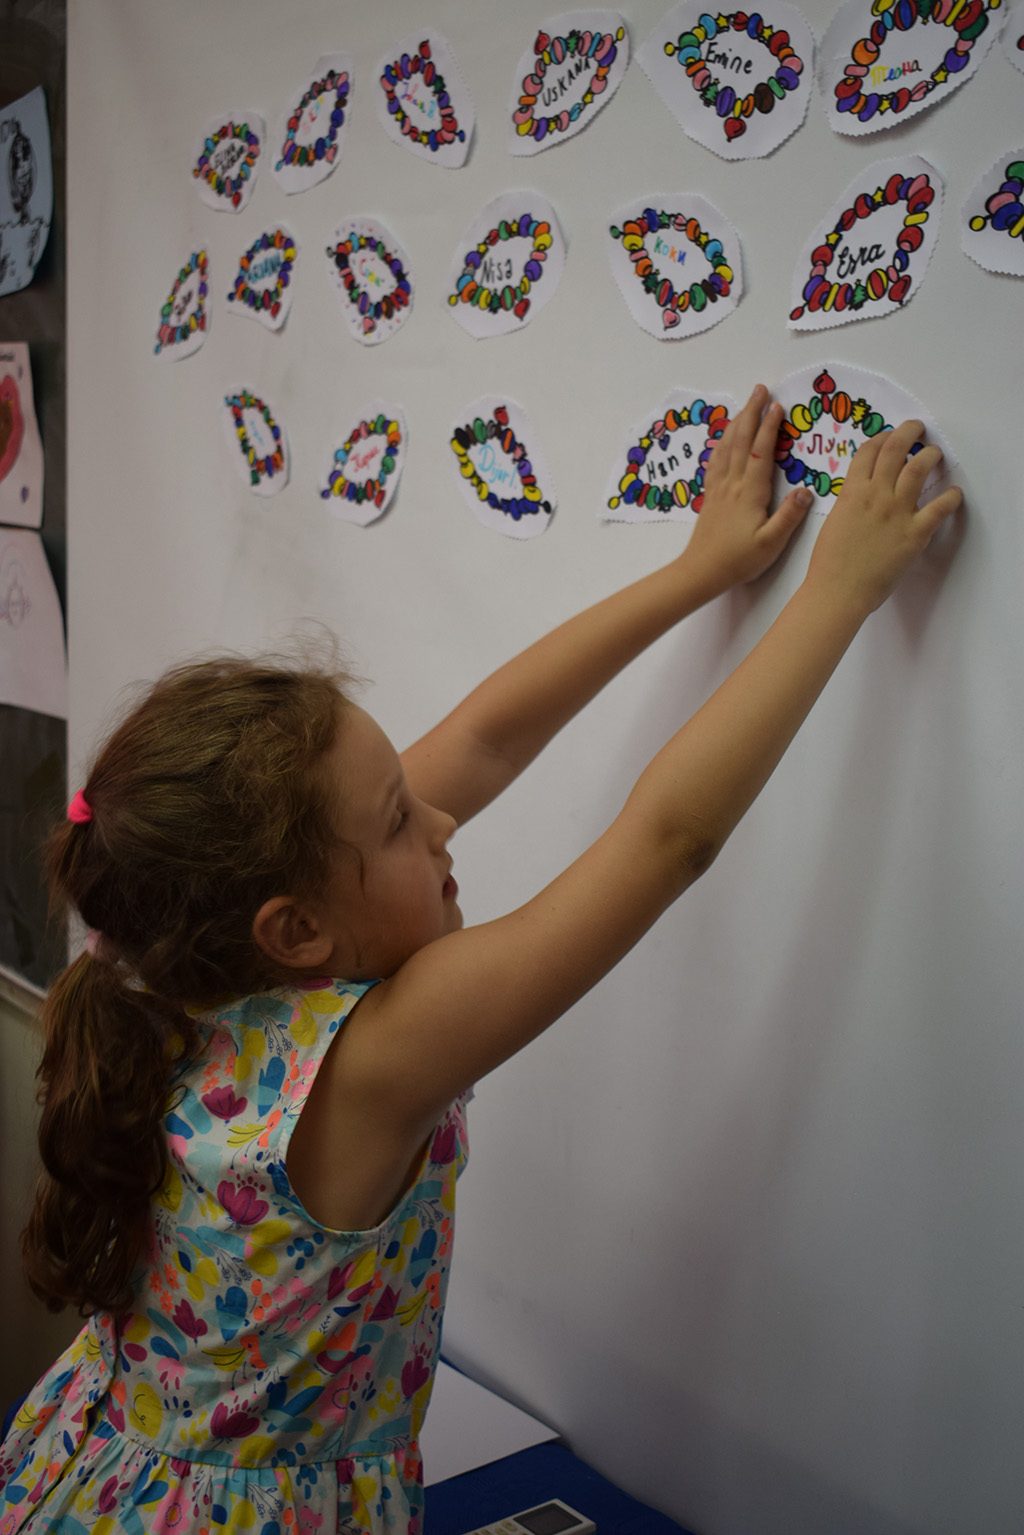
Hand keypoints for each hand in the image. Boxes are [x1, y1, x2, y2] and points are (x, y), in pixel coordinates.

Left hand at [683, 384, 811, 591]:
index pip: (761, 452)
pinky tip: (723, 440)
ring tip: (744, 406)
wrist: (701, 572)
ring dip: (736, 423)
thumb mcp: (771, 543)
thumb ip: (789, 516)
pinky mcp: (711, 497)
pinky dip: (721, 444)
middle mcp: (732, 484)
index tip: (777, 405)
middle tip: (760, 389)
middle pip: (741, 440)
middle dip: (751, 413)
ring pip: (726, 447)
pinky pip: (715, 462)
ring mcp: (719, 489)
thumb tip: (807, 491)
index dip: (769, 426)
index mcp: (750, 492)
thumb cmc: (738, 560)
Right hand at [807, 420, 962, 612]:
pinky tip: (955, 493)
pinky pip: (940, 508)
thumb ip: (850, 503)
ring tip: (935, 453)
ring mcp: (897, 512)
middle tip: (918, 428)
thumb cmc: (829, 562)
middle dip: (909, 432)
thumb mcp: (834, 521)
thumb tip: (863, 496)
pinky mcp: (915, 532)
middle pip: (895, 449)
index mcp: (852, 492)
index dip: (881, 437)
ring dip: (930, 455)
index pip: (869, 451)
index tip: (889, 436)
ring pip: (918, 469)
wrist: (838, 590)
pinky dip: (951, 497)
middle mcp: (876, 495)